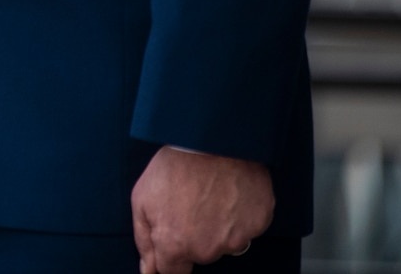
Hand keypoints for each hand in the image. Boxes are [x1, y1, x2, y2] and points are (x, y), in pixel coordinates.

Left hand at [132, 148, 272, 273]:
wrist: (212, 140)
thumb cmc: (174, 166)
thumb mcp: (142, 199)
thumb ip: (144, 241)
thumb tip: (149, 270)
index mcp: (176, 245)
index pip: (173, 272)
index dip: (171, 258)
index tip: (173, 243)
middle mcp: (208, 249)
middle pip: (200, 255)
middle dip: (193, 236)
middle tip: (189, 203)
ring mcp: (237, 238)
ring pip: (225, 242)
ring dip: (218, 226)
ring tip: (210, 194)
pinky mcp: (259, 224)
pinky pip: (247, 227)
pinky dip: (240, 215)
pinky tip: (229, 193)